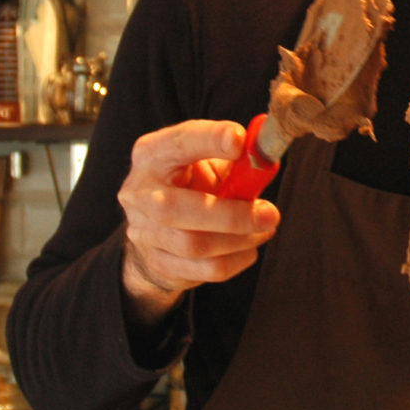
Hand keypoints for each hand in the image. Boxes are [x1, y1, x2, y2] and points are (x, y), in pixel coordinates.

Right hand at [117, 120, 280, 324]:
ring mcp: (143, 231)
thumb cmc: (192, 184)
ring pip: (194, 244)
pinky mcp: (159, 263)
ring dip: (240, 239)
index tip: (240, 142)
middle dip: (230, 214)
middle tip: (270, 214)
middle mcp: (139, 192)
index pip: (178, 143)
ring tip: (264, 227)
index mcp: (152, 155)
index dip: (209, 140)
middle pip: (175, 208)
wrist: (160, 227)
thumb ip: (235, 160)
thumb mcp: (208, 162)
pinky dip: (236, 259)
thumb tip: (265, 159)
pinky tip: (248, 247)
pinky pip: (206, 269)